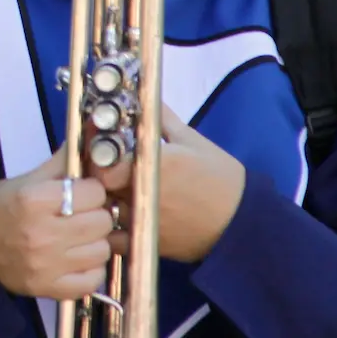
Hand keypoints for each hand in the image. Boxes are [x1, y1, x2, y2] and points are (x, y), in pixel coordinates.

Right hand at [0, 151, 114, 298]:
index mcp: (34, 200)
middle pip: (102, 222)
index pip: (94, 193)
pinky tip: (75, 259)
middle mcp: (42, 234)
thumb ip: (61, 163)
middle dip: (95, 214)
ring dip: (94, 242)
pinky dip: (90, 269)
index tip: (80, 192)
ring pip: (102, 250)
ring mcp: (47, 265)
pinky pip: (93, 279)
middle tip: (80, 214)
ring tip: (77, 237)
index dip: (90, 190)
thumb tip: (91, 144)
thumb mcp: (25, 180)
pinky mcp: (50, 288)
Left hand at [93, 106, 243, 263]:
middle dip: (94, 171)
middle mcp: (140, 193)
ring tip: (104, 187)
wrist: (243, 223)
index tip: (96, 140)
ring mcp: (140, 219)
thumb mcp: (193, 141)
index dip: (94, 149)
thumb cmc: (220, 178)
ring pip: (101, 209)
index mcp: (151, 164)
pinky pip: (112, 239)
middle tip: (98, 162)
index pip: (102, 158)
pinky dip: (106, 229)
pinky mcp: (145, 241)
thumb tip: (143, 97)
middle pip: (97, 182)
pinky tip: (111, 216)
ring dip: (98, 198)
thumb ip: (162, 119)